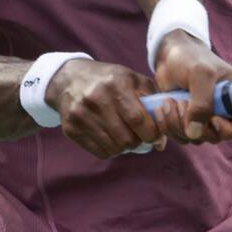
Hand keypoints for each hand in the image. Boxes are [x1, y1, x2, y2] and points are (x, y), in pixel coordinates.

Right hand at [46, 58, 164, 158]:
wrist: (70, 79)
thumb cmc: (110, 80)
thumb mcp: (133, 80)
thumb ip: (153, 104)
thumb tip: (161, 142)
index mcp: (116, 83)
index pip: (138, 119)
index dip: (151, 133)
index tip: (155, 135)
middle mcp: (96, 98)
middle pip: (126, 139)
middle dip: (138, 141)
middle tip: (138, 135)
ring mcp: (81, 114)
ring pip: (114, 149)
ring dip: (124, 146)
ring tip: (123, 133)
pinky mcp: (70, 128)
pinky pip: (100, 152)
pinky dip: (110, 149)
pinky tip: (109, 136)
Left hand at [153, 32, 231, 143]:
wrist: (171, 55)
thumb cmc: (191, 58)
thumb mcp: (200, 74)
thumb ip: (202, 102)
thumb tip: (195, 132)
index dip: (229, 129)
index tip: (212, 118)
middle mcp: (226, 111)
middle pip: (216, 136)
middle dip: (193, 124)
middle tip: (179, 103)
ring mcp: (207, 118)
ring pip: (196, 138)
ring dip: (177, 123)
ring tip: (169, 101)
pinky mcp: (190, 121)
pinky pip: (181, 136)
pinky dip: (169, 126)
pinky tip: (163, 106)